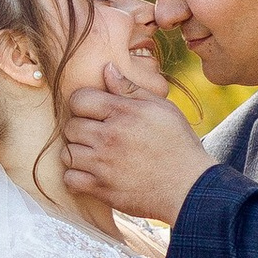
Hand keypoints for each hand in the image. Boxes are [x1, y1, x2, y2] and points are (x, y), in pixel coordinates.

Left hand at [59, 61, 215, 224]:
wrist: (190, 187)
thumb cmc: (178, 144)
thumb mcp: (162, 108)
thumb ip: (130, 89)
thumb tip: (106, 68)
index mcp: (123, 113)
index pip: (79, 99)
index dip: (83, 104)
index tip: (93, 112)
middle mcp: (109, 137)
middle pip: (70, 127)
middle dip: (80, 129)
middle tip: (97, 135)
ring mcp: (103, 165)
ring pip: (67, 153)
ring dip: (78, 153)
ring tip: (95, 155)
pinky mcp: (102, 189)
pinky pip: (70, 179)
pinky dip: (76, 177)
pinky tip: (91, 174)